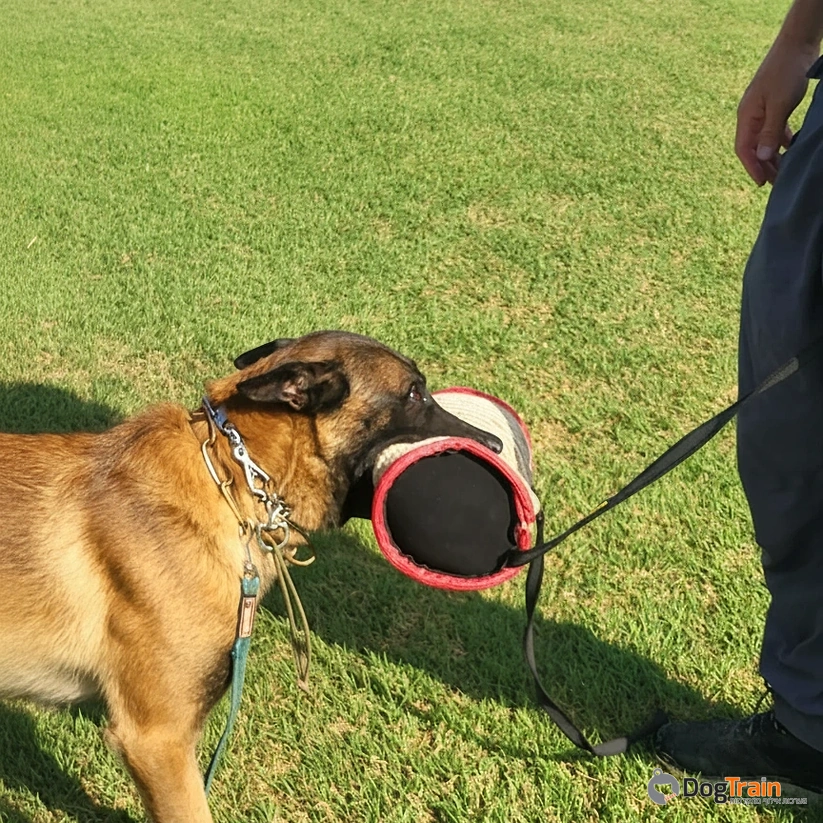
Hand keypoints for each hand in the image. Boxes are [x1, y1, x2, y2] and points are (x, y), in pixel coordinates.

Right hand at [735, 40, 817, 184]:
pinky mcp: (773, 107)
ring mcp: (761, 112)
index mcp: (746, 117)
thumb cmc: (785, 72)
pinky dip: (781, 142)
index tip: (761, 183)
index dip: (752, 167)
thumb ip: (769, 131)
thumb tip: (761, 157)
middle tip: (775, 182)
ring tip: (783, 171)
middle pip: (754, 148)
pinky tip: (789, 150)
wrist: (795, 44)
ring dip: (773, 156)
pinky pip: (774, 131)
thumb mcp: (779, 105)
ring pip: (764, 141)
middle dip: (763, 166)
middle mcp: (750, 117)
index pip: (744, 149)